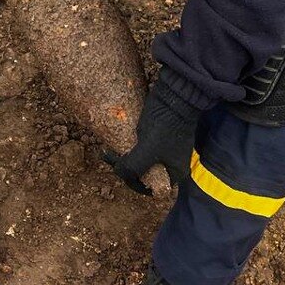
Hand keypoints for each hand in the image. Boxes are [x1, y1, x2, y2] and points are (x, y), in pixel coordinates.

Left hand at [104, 68, 204, 194]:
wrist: (175, 96)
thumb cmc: (165, 125)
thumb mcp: (148, 150)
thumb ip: (133, 167)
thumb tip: (119, 173)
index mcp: (174, 173)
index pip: (151, 189)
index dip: (132, 183)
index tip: (119, 171)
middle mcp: (170, 165)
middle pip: (144, 174)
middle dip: (126, 169)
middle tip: (110, 158)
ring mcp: (164, 151)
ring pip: (141, 161)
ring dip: (126, 158)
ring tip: (110, 151)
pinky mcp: (158, 138)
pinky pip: (141, 148)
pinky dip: (130, 147)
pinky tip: (118, 141)